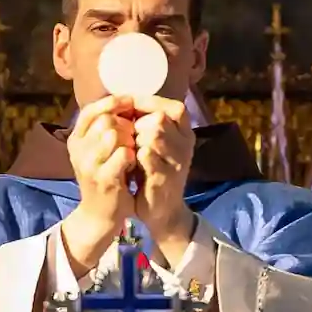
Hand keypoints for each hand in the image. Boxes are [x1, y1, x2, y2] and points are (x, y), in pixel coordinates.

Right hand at [61, 95, 134, 276]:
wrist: (101, 215)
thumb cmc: (105, 176)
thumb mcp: (98, 150)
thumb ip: (105, 127)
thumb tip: (125, 101)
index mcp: (75, 139)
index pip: (89, 110)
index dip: (111, 102)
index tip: (130, 101)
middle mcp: (77, 150)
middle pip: (104, 120)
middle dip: (125, 123)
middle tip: (133, 135)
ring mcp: (88, 165)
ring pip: (113, 134)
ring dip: (130, 138)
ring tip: (133, 149)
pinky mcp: (104, 179)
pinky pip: (123, 154)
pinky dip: (133, 154)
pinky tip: (134, 162)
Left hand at [126, 95, 195, 252]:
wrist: (162, 211)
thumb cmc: (154, 172)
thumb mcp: (156, 145)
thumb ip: (147, 124)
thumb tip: (125, 100)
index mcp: (186, 134)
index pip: (175, 108)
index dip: (150, 104)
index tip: (130, 107)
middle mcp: (186, 145)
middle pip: (160, 119)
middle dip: (138, 125)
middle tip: (126, 136)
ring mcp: (178, 162)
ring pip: (154, 135)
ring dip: (134, 140)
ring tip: (127, 149)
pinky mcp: (166, 178)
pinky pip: (146, 156)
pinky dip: (132, 156)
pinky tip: (127, 162)